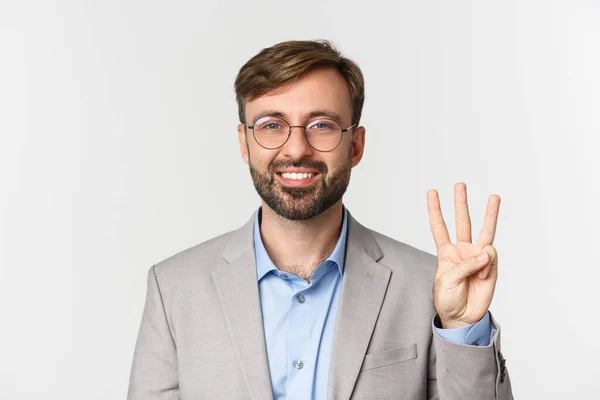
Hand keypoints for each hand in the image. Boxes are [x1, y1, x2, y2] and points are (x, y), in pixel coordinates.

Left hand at [427, 182, 500, 328]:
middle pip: (462, 222)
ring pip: (484, 231)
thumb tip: (486, 252)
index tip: (432, 192)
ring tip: (494, 197)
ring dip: (489, 214)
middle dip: (461, 203)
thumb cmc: (448, 298)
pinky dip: (487, 262)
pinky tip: (483, 271)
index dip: (435, 210)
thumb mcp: (447, 281)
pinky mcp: (490, 267)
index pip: (439, 226)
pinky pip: (491, 257)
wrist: (462, 317)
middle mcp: (462, 250)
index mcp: (446, 252)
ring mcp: (477, 257)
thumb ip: (465, 265)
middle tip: (460, 184)